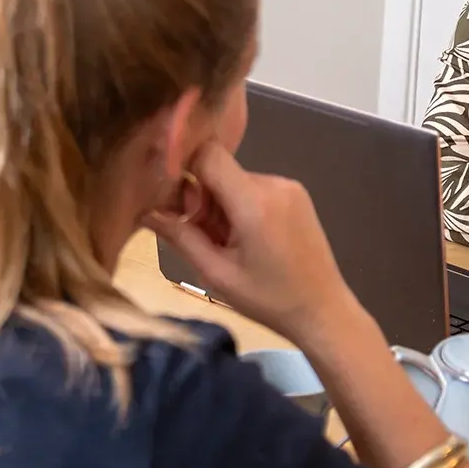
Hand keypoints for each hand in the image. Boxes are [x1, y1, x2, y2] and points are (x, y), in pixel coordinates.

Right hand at [143, 142, 361, 345]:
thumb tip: (144, 210)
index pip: (208, 155)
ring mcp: (289, 186)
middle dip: (201, 197)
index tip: (172, 200)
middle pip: (220, 170)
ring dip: (221, 204)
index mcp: (255, 202)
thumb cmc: (269, 301)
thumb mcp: (217, 274)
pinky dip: (240, 206)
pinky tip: (246, 240)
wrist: (324, 312)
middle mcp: (274, 183)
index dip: (184, 169)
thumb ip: (180, 237)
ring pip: (235, 179)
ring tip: (226, 245)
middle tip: (200, 236)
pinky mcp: (296, 194)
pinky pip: (254, 188)